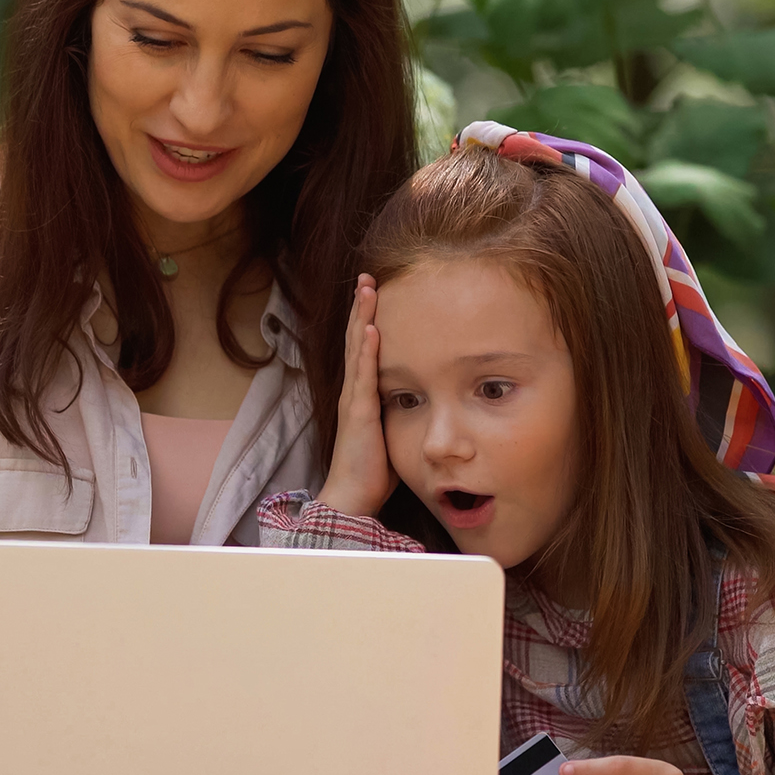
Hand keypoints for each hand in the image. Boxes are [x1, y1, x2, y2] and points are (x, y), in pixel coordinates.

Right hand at [316, 275, 396, 517]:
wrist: (352, 496)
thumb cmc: (371, 469)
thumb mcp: (390, 431)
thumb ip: (399, 411)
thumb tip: (422, 397)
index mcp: (361, 394)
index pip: (364, 348)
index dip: (367, 319)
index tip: (373, 293)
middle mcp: (354, 391)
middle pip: (357, 340)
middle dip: (362, 307)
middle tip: (366, 277)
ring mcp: (354, 400)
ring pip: (357, 350)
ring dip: (362, 318)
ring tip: (366, 290)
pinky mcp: (359, 414)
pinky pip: (363, 377)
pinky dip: (365, 352)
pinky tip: (370, 330)